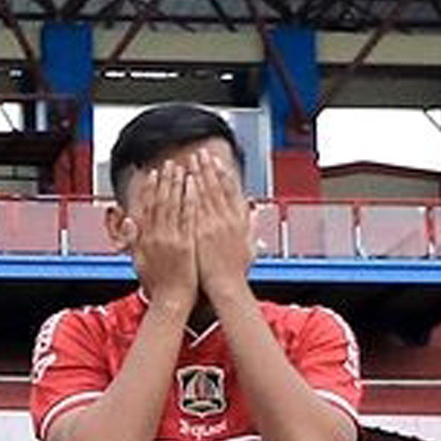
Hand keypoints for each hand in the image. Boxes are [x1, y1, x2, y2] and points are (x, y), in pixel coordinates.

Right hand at [117, 164, 197, 314]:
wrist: (171, 301)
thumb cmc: (158, 285)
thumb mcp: (138, 262)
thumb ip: (134, 241)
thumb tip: (129, 223)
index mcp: (144, 240)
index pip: (146, 209)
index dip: (149, 190)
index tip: (153, 175)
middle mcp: (156, 237)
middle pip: (159, 203)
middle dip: (164, 181)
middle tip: (168, 164)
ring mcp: (171, 239)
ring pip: (173, 206)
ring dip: (177, 185)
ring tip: (181, 168)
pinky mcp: (186, 243)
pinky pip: (187, 216)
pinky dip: (189, 199)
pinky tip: (193, 186)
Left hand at [190, 148, 254, 301]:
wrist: (226, 287)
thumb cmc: (234, 271)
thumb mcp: (248, 245)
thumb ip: (250, 227)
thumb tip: (254, 214)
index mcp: (239, 221)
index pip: (231, 191)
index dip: (223, 174)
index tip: (216, 162)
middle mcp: (227, 219)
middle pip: (217, 187)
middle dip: (208, 168)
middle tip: (200, 153)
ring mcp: (214, 224)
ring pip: (205, 193)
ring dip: (198, 175)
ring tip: (190, 160)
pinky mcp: (202, 233)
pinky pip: (196, 208)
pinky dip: (192, 193)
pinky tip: (186, 181)